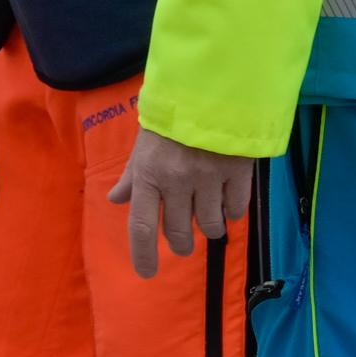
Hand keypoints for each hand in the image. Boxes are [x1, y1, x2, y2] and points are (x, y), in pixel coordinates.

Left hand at [109, 127, 252, 279]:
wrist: (216, 83)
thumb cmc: (174, 112)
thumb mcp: (146, 141)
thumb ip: (134, 174)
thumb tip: (117, 200)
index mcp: (150, 174)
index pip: (142, 226)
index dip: (143, 255)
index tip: (147, 274)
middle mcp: (177, 181)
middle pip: (179, 233)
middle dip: (181, 242)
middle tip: (184, 239)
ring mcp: (209, 178)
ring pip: (210, 226)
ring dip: (209, 226)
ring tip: (209, 214)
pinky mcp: (238, 173)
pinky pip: (236, 209)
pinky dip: (232, 210)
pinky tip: (227, 198)